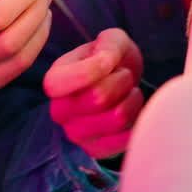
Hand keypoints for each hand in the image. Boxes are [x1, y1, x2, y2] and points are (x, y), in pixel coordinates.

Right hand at [44, 28, 143, 158]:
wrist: (123, 84)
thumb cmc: (113, 61)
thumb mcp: (112, 40)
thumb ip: (108, 44)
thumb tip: (106, 62)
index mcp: (55, 80)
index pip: (58, 83)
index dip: (92, 70)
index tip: (109, 59)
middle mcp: (59, 110)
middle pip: (97, 98)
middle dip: (121, 80)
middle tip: (123, 74)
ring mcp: (75, 134)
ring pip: (116, 117)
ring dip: (132, 98)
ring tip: (129, 91)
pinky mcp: (96, 150)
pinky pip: (125, 137)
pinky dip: (137, 118)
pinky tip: (130, 109)